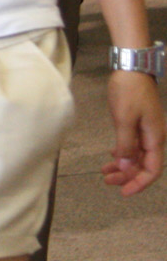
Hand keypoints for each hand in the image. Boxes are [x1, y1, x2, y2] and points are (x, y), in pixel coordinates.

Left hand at [103, 70, 164, 195]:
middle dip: (127, 176)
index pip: (152, 170)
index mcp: (155, 139)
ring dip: (123, 166)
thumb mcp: (124, 119)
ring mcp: (146, 130)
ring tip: (104, 173)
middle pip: (144, 165)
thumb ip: (126, 144)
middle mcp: (153, 137)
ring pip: (136, 155)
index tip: (124, 192)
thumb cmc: (129, 92)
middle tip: (107, 181)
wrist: (131, 68)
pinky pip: (132, 145)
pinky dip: (122, 153)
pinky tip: (112, 157)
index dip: (139, 183)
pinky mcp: (137, 123)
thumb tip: (127, 168)